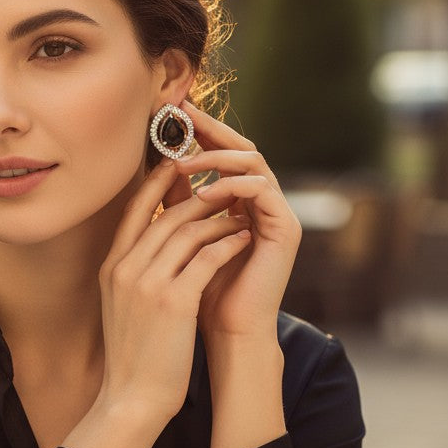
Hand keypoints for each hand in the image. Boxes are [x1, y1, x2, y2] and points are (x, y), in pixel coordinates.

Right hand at [62, 156, 253, 447]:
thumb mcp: (121, 306)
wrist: (131, 398)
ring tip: (240, 210)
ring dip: (219, 216)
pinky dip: (228, 243)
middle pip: (166, 215)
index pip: (133, 211)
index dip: (156, 183)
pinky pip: (207, 257)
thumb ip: (132, 273)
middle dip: (199, 195)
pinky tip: (244, 239)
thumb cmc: (133, 356)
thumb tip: (152, 246)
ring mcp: (148, 284)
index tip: (177, 165)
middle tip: (224, 184)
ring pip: (189, 231)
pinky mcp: (175, 301)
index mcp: (111, 268)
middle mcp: (126, 269)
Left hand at [167, 101, 301, 342]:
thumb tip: (161, 168)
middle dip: (211, 130)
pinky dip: (233, 185)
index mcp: (241, 202)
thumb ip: (180, 206)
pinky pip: (263, 190)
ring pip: (253, 162)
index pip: (222, 154)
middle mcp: (263, 203)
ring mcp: (278, 213)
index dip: (199, 132)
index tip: (170, 113)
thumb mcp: (184, 240)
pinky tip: (204, 192)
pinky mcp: (286, 229)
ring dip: (217, 158)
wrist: (227, 334)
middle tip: (182, 114)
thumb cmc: (202, 294)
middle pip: (242, 148)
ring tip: (184, 163)